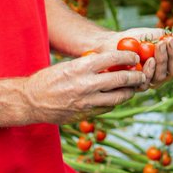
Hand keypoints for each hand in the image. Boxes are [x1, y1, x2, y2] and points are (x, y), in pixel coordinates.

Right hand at [22, 50, 144, 124]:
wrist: (30, 102)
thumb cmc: (48, 80)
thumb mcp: (67, 65)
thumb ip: (88, 64)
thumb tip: (109, 62)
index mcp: (81, 67)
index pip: (112, 58)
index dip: (127, 58)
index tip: (134, 58)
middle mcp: (86, 84)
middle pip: (120, 79)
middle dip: (135, 76)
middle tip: (142, 74)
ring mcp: (87, 101)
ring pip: (118, 97)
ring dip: (129, 92)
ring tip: (133, 88)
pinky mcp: (85, 114)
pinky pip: (107, 108)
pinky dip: (115, 102)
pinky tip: (116, 98)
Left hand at [108, 28, 172, 87]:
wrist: (113, 43)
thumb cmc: (136, 38)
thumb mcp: (155, 34)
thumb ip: (171, 36)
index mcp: (171, 62)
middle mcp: (164, 74)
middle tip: (170, 41)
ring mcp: (151, 81)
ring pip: (163, 75)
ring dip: (163, 59)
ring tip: (159, 44)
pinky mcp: (138, 85)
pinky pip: (147, 82)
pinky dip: (150, 70)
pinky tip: (149, 60)